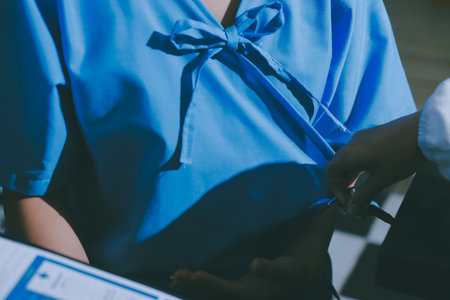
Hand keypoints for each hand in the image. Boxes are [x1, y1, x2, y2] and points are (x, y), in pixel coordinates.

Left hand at [171, 206, 336, 298]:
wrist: (304, 247)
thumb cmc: (311, 230)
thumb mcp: (319, 218)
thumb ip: (320, 207)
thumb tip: (327, 187)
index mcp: (297, 268)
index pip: (285, 272)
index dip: (270, 270)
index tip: (256, 263)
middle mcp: (274, 284)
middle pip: (246, 293)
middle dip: (217, 287)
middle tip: (193, 276)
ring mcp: (256, 285)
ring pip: (226, 294)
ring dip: (201, 288)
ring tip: (176, 278)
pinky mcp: (241, 281)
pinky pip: (218, 287)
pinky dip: (198, 284)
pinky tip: (177, 277)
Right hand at [326, 112, 424, 213]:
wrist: (422, 131)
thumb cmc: (400, 157)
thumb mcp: (381, 180)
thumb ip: (363, 196)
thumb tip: (350, 210)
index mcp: (349, 155)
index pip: (330, 172)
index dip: (334, 188)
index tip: (345, 200)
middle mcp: (351, 144)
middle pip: (337, 164)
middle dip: (341, 182)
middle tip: (351, 196)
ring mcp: (361, 137)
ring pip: (347, 157)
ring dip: (350, 173)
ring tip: (360, 186)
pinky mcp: (371, 134)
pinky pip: (357, 150)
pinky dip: (357, 163)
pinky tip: (370, 170)